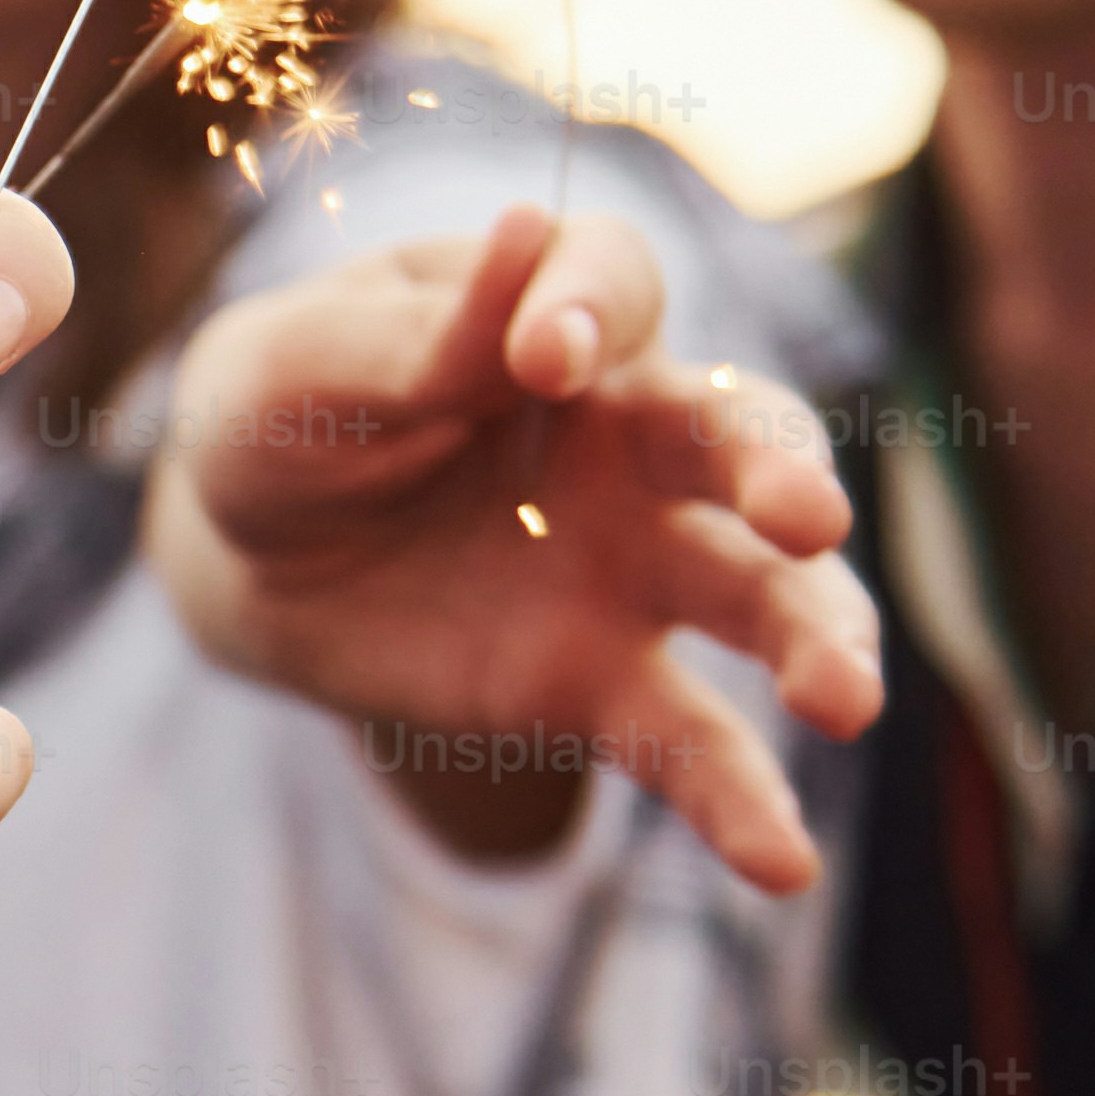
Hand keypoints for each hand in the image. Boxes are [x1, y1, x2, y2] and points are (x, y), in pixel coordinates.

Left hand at [140, 203, 878, 894]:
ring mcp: (635, 566)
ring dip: (814, 637)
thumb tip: (523, 234)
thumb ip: (415, 338)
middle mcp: (632, 435)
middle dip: (779, 473)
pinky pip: (690, 742)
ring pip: (756, 594)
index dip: (585, 311)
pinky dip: (741, 800)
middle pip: (738, 436)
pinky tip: (784, 861)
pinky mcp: (602, 685)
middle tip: (803, 517)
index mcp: (555, 317)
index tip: (539, 359)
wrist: (249, 558)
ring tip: (845, 698)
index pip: (612, 286)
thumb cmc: (279, 417)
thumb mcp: (297, 367)